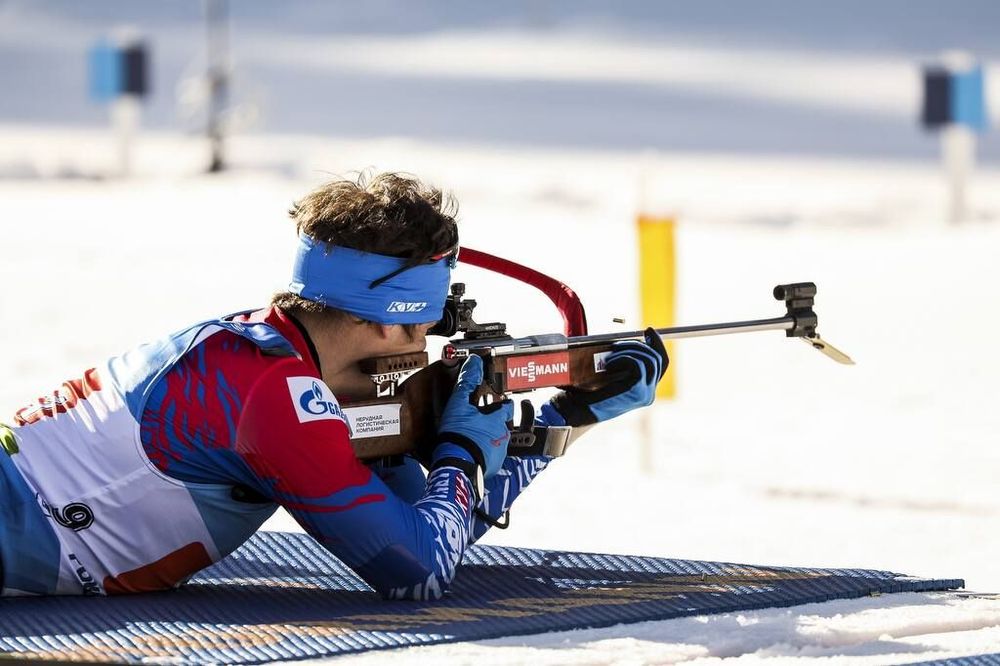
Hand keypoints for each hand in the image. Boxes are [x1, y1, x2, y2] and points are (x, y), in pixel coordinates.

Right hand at [433, 355, 513, 478]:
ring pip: (497, 441)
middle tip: (478, 421)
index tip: (497, 402)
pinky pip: (491, 457)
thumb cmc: (458, 436)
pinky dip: (484, 454)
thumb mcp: (459, 405)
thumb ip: (467, 383)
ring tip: (472, 437)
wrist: (455, 466)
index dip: (502, 403)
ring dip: (488, 439)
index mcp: (497, 420)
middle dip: (492, 423)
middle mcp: (503, 437)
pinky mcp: (492, 467)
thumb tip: (474, 363)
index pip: (507, 407)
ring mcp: (499, 453)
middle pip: (502, 425)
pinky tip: (472, 451)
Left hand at [543, 328, 667, 426]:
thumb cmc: (585, 393)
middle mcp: (648, 395)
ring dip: (630, 350)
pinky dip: (623, 358)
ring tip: (610, 355)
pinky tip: (609, 364)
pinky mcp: (637, 392)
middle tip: (620, 341)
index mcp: (643, 391)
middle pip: (658, 360)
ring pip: (649, 360)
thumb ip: (620, 364)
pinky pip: (638, 364)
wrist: (575, 411)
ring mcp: (644, 395)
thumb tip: (625, 341)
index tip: (648, 331)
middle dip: (640, 344)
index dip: (657, 345)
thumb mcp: (607, 376)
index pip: (661, 364)